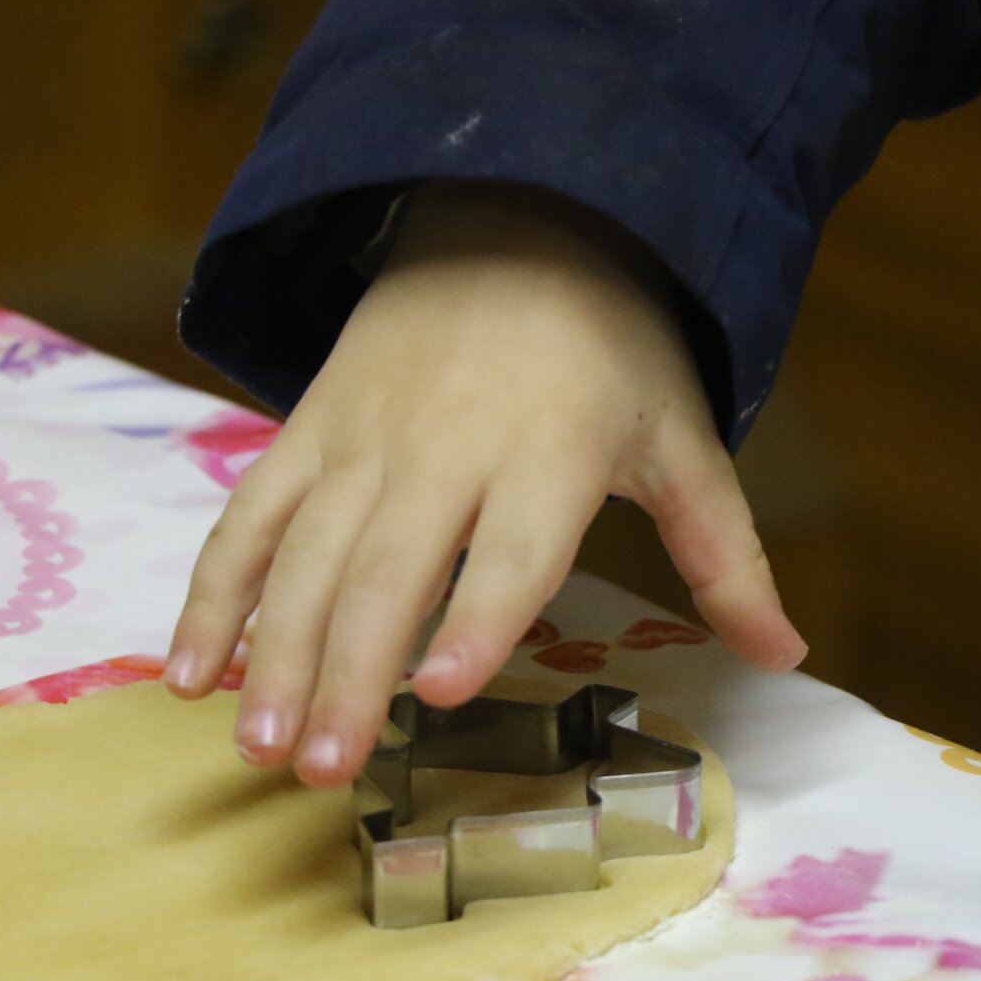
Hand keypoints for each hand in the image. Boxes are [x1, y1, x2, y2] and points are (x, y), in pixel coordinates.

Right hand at [164, 181, 806, 786]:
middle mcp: (445, 447)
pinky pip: (248, 519)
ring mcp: (363, 439)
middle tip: (321, 771)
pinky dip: (212, 596)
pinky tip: (191, 675)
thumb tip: (788, 657)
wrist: (513, 210)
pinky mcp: (306, 430)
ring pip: (304, 556)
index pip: (511, 548)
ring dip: (272, 654)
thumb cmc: (610, 347)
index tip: (438, 690)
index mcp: (549, 451)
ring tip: (257, 746)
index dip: (474, 618)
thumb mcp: (681, 436)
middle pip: (387, 571)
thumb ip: (723, 554)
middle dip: (346, 673)